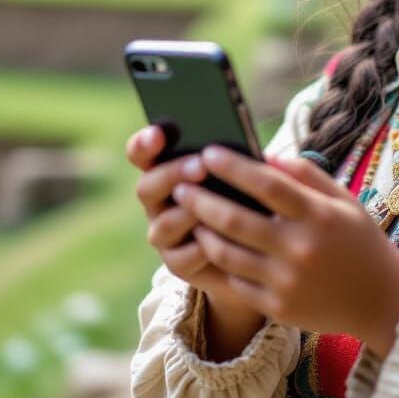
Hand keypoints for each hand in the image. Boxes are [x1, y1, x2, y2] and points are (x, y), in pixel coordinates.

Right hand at [127, 125, 263, 319]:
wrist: (256, 248)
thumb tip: (251, 151)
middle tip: (201, 166)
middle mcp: (159, 201)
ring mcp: (165, 233)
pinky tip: (218, 241)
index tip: (158, 134)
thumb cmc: (249, 197)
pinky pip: (182, 257)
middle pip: (147, 187)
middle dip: (173, 174)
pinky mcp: (178, 263)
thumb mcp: (247, 173)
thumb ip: (242, 159)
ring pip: (164, 224)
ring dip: (188, 213)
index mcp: (168, 170)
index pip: (142, 152)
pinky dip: (200, 249)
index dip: (144, 143)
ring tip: (213, 206)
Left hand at [171, 145, 398, 356]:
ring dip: (202, 231)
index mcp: (318, 215)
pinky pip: (236, 282)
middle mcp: (300, 248)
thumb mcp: (343, 200)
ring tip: (188, 215)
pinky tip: (207, 246)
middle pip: (236, 219)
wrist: (383, 300)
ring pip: (227, 253)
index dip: (233, 166)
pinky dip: (218, 262)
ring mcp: (287, 281)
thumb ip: (307, 175)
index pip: (266, 184)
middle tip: (180, 184)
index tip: (208, 152)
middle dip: (201, 199)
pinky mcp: (278, 307)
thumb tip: (264, 156)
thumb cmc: (361, 241)